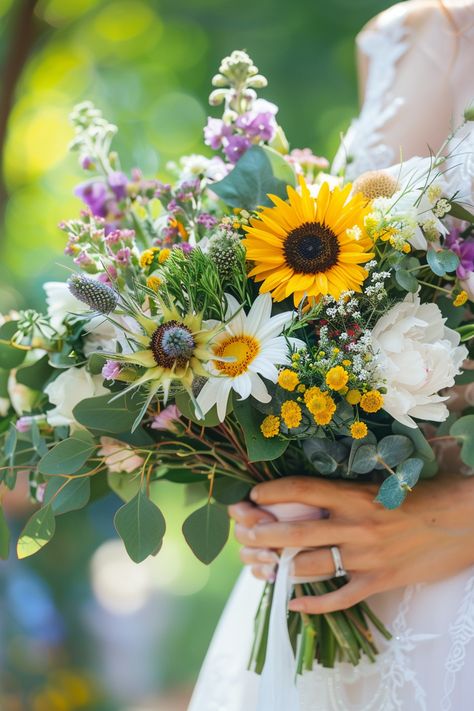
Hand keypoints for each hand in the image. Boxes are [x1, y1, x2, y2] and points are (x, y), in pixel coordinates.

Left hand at [229, 472, 473, 613]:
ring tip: (255, 565)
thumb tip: (309, 492)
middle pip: (295, 532)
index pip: (301, 490)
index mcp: (355, 494)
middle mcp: (356, 525)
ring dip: (278, 567)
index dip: (271, 492)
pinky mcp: (379, 582)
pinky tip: (291, 603)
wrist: (463, 521)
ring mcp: (366, 557)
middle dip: (262, 533)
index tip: (252, 495)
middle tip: (242, 534)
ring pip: (310, 565)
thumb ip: (346, 489)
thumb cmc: (423, 494)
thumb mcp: (382, 482)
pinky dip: (312, 604)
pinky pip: (339, 597)